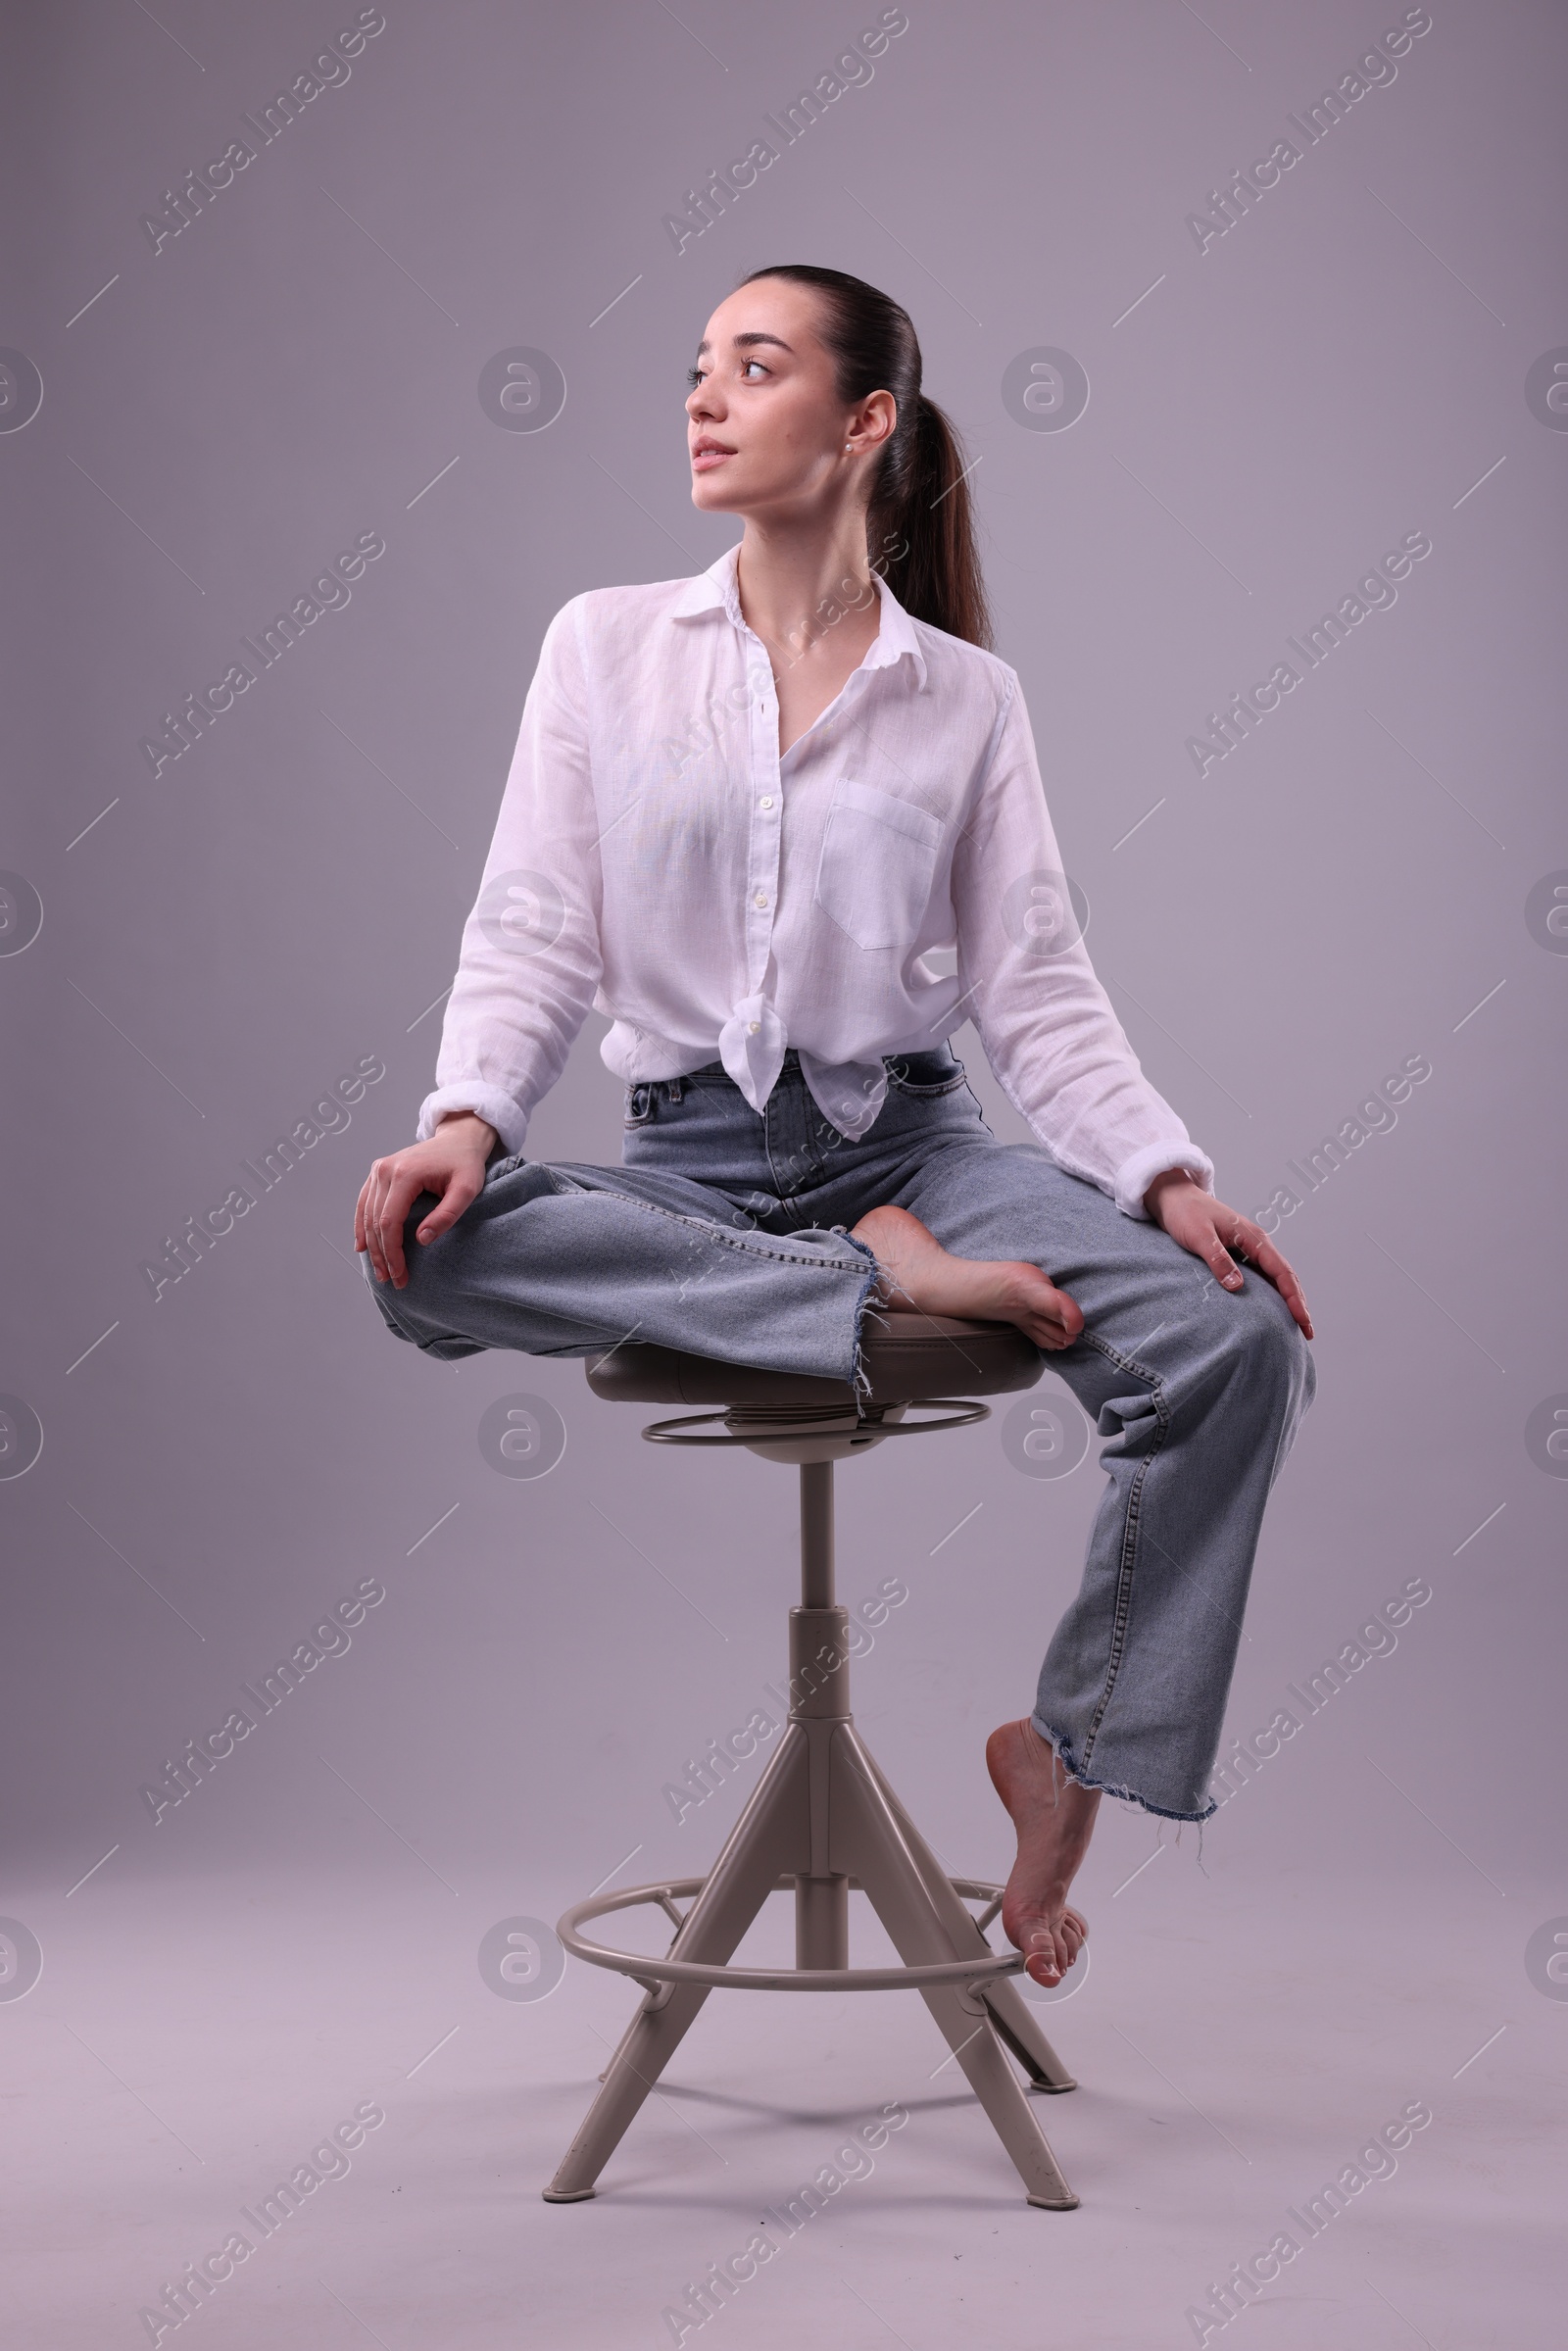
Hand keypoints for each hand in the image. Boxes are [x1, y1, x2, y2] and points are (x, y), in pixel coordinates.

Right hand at [355, 1112, 497, 1288]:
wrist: (459, 1139)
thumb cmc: (465, 1164)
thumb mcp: (467, 1190)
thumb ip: (447, 1215)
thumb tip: (421, 1240)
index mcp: (405, 1174)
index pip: (389, 1222)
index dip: (392, 1252)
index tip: (400, 1274)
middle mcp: (385, 1170)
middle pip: (375, 1221)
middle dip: (382, 1255)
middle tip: (391, 1280)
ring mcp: (379, 1170)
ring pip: (366, 1214)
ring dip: (371, 1245)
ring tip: (380, 1270)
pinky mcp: (378, 1172)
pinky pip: (364, 1203)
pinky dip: (362, 1226)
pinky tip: (363, 1246)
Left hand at [1142, 1169, 1312, 1340]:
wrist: (1173, 1197)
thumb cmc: (1185, 1213)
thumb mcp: (1199, 1236)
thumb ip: (1218, 1259)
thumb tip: (1237, 1286)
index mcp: (1253, 1238)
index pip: (1282, 1272)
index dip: (1293, 1298)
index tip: (1302, 1320)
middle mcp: (1257, 1243)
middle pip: (1285, 1277)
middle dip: (1298, 1304)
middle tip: (1308, 1332)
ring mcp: (1249, 1248)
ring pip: (1275, 1277)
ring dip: (1287, 1299)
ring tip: (1295, 1325)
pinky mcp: (1238, 1253)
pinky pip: (1261, 1276)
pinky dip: (1271, 1292)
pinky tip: (1271, 1308)